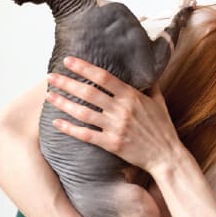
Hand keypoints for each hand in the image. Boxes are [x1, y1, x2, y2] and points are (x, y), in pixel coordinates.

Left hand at [46, 57, 183, 177]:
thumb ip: (148, 85)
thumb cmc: (162, 127)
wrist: (166, 155)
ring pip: (83, 113)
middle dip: (67, 83)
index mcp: (131, 96)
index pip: (103, 77)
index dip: (84, 67)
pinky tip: (56, 123)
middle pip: (89, 92)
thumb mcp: (158, 101)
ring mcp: (115, 127)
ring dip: (64, 103)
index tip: (68, 61)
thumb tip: (142, 72)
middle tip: (50, 76)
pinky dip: (69, 129)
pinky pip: (86, 135)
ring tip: (50, 96)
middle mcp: (121, 110)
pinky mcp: (111, 144)